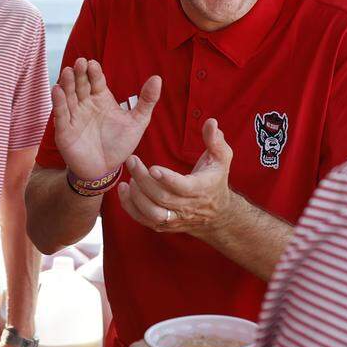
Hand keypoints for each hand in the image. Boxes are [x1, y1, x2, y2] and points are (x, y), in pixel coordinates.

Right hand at [52, 57, 160, 179]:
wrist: (105, 170)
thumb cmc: (120, 144)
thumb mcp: (137, 122)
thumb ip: (147, 100)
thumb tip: (158, 78)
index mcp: (101, 98)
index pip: (96, 81)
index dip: (94, 72)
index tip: (93, 63)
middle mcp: (86, 104)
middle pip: (81, 85)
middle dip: (80, 74)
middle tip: (80, 62)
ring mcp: (74, 116)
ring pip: (69, 96)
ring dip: (67, 84)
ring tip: (67, 72)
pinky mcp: (65, 130)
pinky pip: (61, 114)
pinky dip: (59, 102)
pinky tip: (57, 90)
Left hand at [118, 118, 234, 237]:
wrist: (217, 214)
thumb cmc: (216, 179)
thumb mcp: (222, 158)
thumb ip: (215, 140)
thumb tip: (211, 122)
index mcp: (201, 188)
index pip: (183, 187)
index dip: (167, 179)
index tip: (152, 167)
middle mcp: (188, 206)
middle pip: (162, 198)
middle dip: (143, 180)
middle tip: (131, 160)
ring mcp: (175, 218)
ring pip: (152, 213)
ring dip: (136, 196)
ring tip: (129, 178)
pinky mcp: (164, 224)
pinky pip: (144, 220)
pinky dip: (130, 207)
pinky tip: (124, 190)